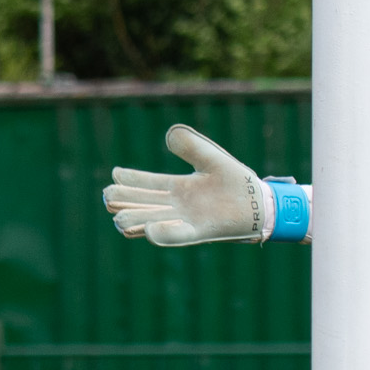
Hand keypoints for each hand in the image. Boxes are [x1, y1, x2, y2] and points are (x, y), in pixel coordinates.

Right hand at [105, 125, 269, 244]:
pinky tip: (148, 230)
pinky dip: (164, 233)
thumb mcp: (210, 158)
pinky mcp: (201, 232)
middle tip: (108, 196)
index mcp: (180, 189)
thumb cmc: (238, 182)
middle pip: (145, 204)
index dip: (132, 180)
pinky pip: (179, 235)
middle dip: (126, 202)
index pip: (149, 184)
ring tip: (118, 219)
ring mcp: (187, 221)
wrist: (261, 203)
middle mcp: (178, 207)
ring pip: (155, 221)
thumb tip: (168, 134)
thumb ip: (191, 146)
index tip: (114, 175)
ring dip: (137, 220)